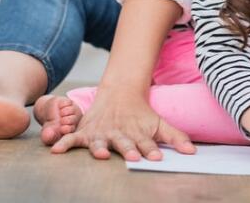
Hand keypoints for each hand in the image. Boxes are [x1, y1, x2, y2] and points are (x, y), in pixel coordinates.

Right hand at [51, 87, 195, 160]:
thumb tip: (193, 152)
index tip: (156, 157)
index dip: (151, 150)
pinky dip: (64, 143)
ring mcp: (102, 133)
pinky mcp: (86, 132)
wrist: (119, 92)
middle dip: (130, 150)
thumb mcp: (159, 124)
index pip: (146, 144)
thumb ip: (175, 137)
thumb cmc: (141, 114)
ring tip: (102, 155)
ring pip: (100, 142)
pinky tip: (56, 151)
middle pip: (125, 143)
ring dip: (100, 148)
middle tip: (134, 158)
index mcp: (138, 133)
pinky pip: (72, 138)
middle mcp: (120, 134)